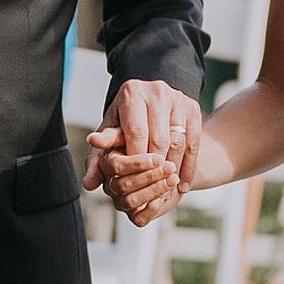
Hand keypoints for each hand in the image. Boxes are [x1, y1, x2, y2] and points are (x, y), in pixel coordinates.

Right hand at [83, 128, 184, 224]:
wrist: (166, 159)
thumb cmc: (146, 142)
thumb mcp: (132, 134)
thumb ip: (112, 135)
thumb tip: (92, 139)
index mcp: (106, 164)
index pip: (115, 166)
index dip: (137, 163)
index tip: (158, 158)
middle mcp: (110, 185)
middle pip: (123, 185)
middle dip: (149, 176)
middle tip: (170, 167)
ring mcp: (121, 201)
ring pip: (130, 201)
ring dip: (153, 190)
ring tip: (172, 179)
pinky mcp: (135, 215)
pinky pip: (138, 219)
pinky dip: (151, 209)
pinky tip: (165, 196)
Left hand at [85, 80, 201, 223]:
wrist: (150, 100)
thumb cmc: (126, 120)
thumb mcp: (110, 133)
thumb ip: (99, 157)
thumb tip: (89, 183)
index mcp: (132, 93)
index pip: (135, 132)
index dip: (136, 159)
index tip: (134, 181)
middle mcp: (157, 91)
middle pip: (159, 138)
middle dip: (156, 168)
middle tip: (153, 191)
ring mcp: (178, 98)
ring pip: (178, 141)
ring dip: (174, 170)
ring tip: (166, 192)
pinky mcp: (193, 107)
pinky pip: (193, 142)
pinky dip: (189, 166)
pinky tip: (182, 185)